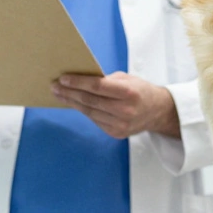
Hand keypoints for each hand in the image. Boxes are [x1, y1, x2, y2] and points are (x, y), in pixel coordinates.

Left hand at [52, 72, 180, 138]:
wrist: (157, 112)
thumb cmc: (139, 90)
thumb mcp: (126, 79)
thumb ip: (106, 80)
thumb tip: (79, 79)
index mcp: (129, 92)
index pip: (98, 87)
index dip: (78, 82)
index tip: (63, 78)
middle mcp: (125, 110)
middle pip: (90, 101)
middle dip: (69, 92)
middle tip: (54, 86)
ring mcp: (120, 124)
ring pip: (89, 112)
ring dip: (71, 102)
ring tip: (59, 94)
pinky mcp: (116, 133)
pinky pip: (94, 120)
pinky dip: (83, 111)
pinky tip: (73, 103)